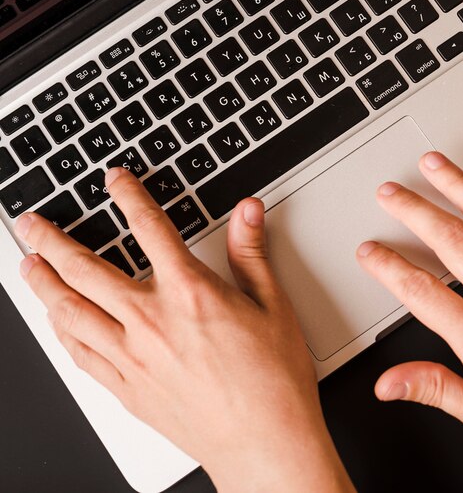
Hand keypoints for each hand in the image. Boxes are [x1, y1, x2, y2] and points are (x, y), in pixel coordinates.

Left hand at [16, 168, 353, 492]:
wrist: (265, 444)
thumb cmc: (272, 379)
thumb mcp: (273, 305)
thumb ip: (250, 252)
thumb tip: (246, 212)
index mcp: (190, 294)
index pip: (149, 229)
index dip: (129, 196)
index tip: (115, 181)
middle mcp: (152, 323)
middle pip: (86, 270)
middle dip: (52, 240)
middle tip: (31, 223)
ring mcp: (133, 359)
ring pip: (71, 312)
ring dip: (43, 284)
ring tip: (28, 266)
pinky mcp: (128, 390)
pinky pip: (80, 355)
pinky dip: (61, 331)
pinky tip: (56, 322)